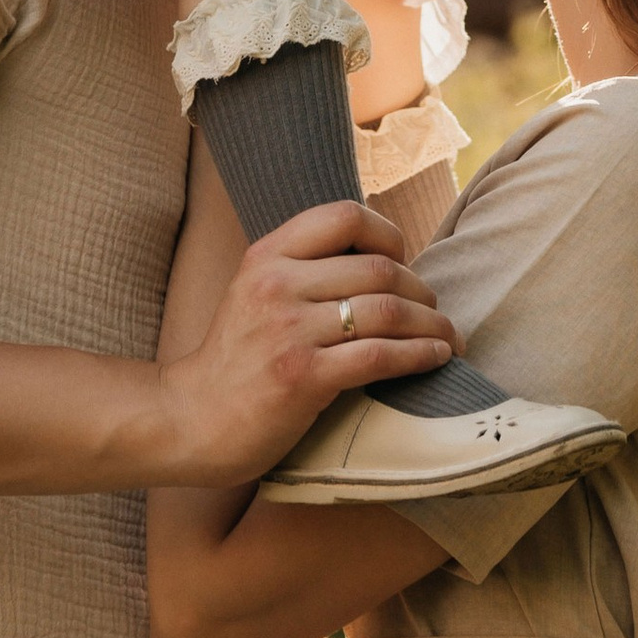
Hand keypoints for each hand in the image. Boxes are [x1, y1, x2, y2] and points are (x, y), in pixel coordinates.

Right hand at [152, 203, 452, 484]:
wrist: (189, 421)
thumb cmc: (235, 362)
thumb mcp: (254, 294)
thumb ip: (302, 270)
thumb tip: (380, 258)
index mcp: (266, 257)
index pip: (344, 216)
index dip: (387, 234)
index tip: (402, 260)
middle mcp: (277, 285)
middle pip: (379, 268)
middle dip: (421, 290)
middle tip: (434, 311)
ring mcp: (289, 331)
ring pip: (388, 311)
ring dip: (432, 324)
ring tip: (448, 338)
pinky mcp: (302, 377)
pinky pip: (380, 356)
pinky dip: (420, 355)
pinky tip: (436, 358)